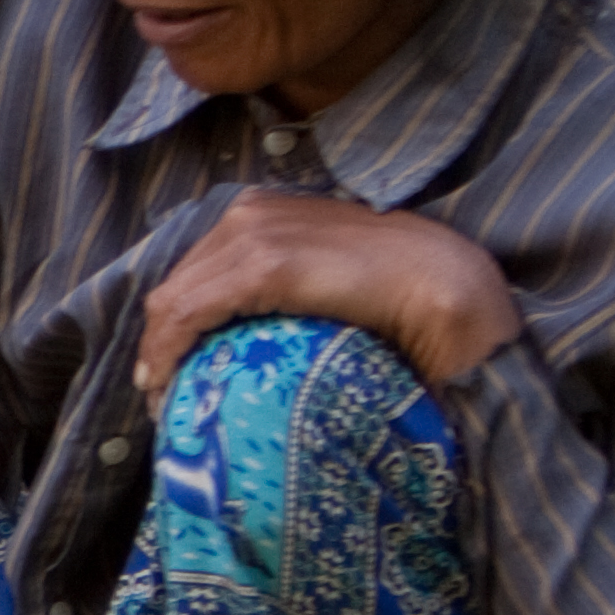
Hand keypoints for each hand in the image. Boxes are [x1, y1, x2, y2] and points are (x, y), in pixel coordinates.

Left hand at [138, 189, 522, 401]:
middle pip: (177, 284)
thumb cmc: (403, 298)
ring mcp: (255, 233)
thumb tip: (255, 338)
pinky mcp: (264, 264)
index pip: (196, 270)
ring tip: (167, 401)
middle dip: (161, 339)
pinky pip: (189, 312)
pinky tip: (169, 387)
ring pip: (173, 300)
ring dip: (160, 354)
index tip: (169, 369)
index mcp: (266, 212)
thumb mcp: (329, 286)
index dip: (173, 321)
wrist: (454, 288)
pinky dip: (169, 352)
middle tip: (164, 393)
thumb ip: (289, 295)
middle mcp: (251, 212)